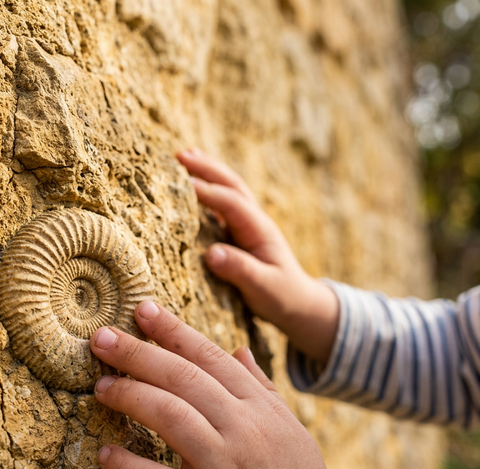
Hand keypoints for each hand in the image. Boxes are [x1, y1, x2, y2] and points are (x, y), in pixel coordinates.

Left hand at [90, 301, 361, 468]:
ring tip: (101, 387)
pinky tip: (105, 455)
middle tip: (100, 338)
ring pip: (171, 417)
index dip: (173, 331)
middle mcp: (245, 430)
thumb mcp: (291, 428)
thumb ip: (262, 386)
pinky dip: (129, 467)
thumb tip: (239, 349)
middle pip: (183, 378)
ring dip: (131, 397)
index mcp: (261, 408)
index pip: (210, 357)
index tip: (142, 310)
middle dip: (138, 353)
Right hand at [177, 148, 338, 365]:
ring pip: (228, 190)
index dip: (208, 192)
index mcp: (260, 230)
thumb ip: (240, 270)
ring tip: (183, 156)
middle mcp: (255, 222)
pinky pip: (222, 205)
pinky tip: (192, 184)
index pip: (232, 203)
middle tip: (179, 155)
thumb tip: (211, 254)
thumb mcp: (264, 288)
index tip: (182, 184)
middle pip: (231, 185)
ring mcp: (248, 225)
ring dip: (208, 171)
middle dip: (207, 168)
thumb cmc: (283, 297)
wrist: (300, 303)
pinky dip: (208, 189)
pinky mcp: (240, 234)